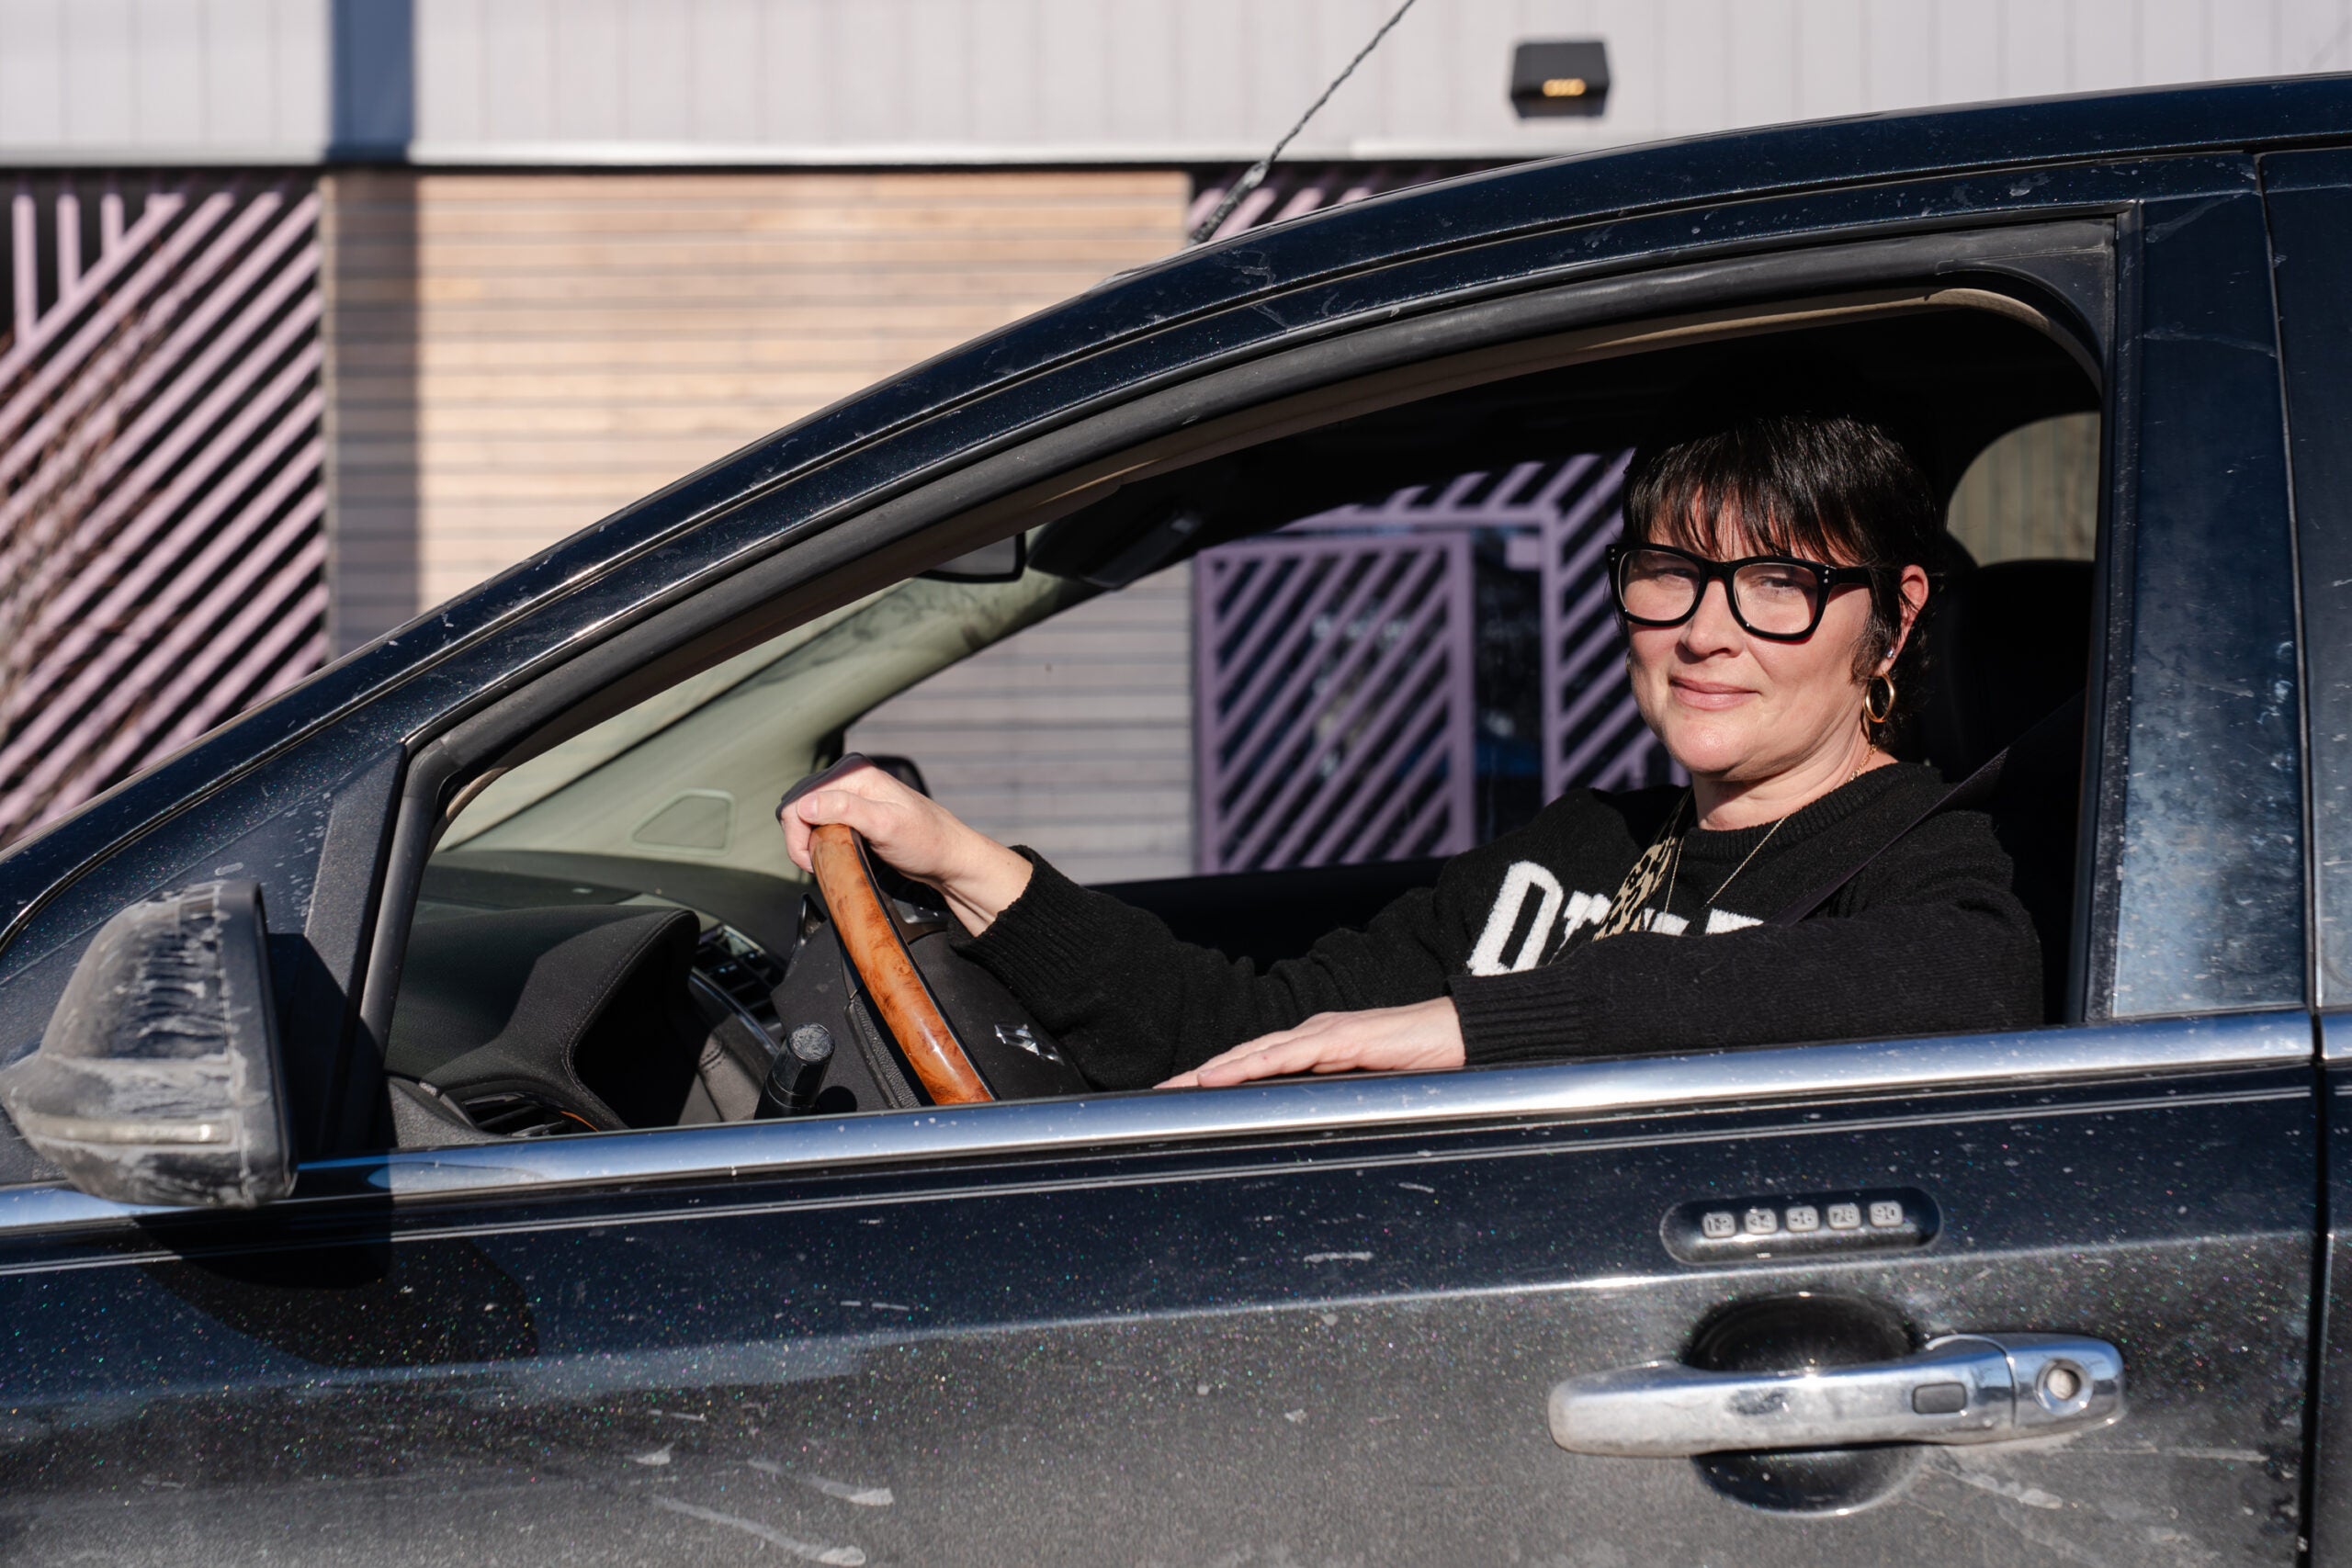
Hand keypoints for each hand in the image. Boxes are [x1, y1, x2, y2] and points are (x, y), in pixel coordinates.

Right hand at [778, 758, 1031, 934]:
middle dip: (800, 838)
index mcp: (853, 771)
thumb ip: (845, 810)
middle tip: (818, 864)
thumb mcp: (885, 825)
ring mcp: (848, 793)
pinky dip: (816, 841)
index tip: (811, 861)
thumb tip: (805, 805)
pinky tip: (831, 854)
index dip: (797, 833)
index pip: (799, 799)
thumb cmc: (924, 840)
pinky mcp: (850, 810)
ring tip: (826, 860)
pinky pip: (817, 822)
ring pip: (804, 815)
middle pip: (796, 805)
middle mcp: (848, 776)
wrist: (948, 856)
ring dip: (807, 841)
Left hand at [1158, 998, 1466, 1088]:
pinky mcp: (1345, 1037)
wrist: (1466, 1034)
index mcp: (1317, 1045)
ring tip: (1177, 1088)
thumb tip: (1305, 1122)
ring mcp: (1327, 1032)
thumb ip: (1336, 1096)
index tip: (1181, 1096)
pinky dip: (1251, 1065)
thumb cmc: (1423, 1062)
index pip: (1255, 1061)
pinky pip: (1290, 1053)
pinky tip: (1224, 1077)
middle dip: (1199, 1075)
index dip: (1217, 1076)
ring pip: (1256, 1052)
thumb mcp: (1367, 1086)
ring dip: (1213, 1071)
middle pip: (1244, 1055)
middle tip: (1159, 1095)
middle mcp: (1314, 1033)